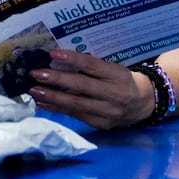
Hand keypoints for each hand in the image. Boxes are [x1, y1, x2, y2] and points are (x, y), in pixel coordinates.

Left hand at [25, 50, 154, 129]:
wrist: (145, 103)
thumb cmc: (123, 81)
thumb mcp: (113, 69)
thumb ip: (91, 67)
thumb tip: (59, 61)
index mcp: (117, 75)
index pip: (91, 66)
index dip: (72, 60)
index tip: (52, 54)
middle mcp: (113, 94)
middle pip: (81, 86)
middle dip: (56, 80)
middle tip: (36, 74)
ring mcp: (107, 112)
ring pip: (75, 104)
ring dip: (51, 97)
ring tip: (34, 91)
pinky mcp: (101, 124)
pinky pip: (75, 115)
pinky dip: (57, 109)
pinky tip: (43, 103)